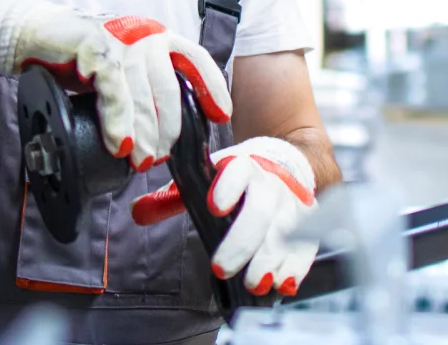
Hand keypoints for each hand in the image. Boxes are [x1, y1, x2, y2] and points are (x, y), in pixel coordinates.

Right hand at [0, 0, 230, 170]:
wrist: (29, 36)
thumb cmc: (75, 59)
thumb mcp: (117, 74)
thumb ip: (139, 92)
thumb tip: (160, 134)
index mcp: (155, 38)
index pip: (194, 59)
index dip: (211, 87)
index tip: (220, 116)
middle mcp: (142, 34)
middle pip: (170, 85)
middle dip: (168, 127)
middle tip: (161, 157)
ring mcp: (119, 38)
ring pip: (142, 90)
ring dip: (144, 131)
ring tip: (141, 160)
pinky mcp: (93, 44)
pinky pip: (113, 87)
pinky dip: (118, 120)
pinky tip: (120, 144)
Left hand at [130, 137, 317, 296]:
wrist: (287, 164)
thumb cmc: (239, 177)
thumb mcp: (207, 179)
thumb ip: (174, 198)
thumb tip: (138, 212)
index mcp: (243, 166)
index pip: (237, 171)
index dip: (227, 187)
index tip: (214, 206)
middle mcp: (271, 183)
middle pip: (260, 211)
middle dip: (242, 241)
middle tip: (221, 267)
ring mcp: (293, 203)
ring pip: (285, 231)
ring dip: (270, 259)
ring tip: (254, 283)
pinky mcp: (309, 223)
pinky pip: (307, 246)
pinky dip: (296, 266)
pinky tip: (284, 284)